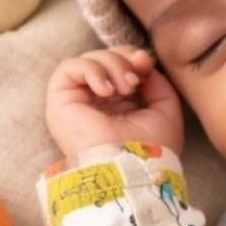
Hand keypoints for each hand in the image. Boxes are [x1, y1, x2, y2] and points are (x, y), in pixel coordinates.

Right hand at [45, 46, 184, 159]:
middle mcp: (97, 102)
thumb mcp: (165, 111)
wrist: (130, 169)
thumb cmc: (149, 149)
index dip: (133, 57)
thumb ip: (157, 84)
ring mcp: (78, 101)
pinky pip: (69, 67)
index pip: (120, 64)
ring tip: (125, 88)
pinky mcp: (60, 101)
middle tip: (135, 76)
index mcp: (119, 104)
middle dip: (123, 57)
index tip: (146, 63)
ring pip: (89, 60)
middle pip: (105, 57)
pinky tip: (106, 91)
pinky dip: (91, 70)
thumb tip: (143, 65)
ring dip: (111, 64)